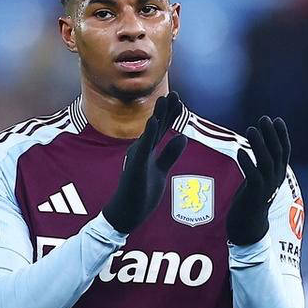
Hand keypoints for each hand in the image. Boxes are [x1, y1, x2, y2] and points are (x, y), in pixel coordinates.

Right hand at [102, 92, 187, 233]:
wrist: (126, 214)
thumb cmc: (141, 193)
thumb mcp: (161, 171)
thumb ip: (170, 155)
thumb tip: (182, 137)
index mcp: (147, 150)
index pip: (161, 129)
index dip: (171, 114)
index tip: (179, 100)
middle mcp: (141, 150)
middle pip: (156, 126)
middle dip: (166, 110)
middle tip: (176, 94)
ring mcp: (137, 157)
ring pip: (150, 133)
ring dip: (157, 116)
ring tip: (164, 99)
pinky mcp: (135, 166)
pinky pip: (143, 148)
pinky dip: (149, 134)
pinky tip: (154, 121)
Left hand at [226, 116, 290, 245]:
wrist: (248, 227)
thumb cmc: (251, 201)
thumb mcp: (259, 180)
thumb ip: (260, 166)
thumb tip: (258, 148)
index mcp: (278, 175)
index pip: (284, 151)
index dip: (281, 135)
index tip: (276, 119)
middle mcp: (275, 179)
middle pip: (276, 153)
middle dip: (271, 135)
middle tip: (264, 118)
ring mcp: (266, 188)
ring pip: (266, 162)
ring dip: (259, 145)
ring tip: (251, 129)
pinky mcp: (255, 195)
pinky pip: (253, 177)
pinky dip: (247, 163)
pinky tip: (240, 151)